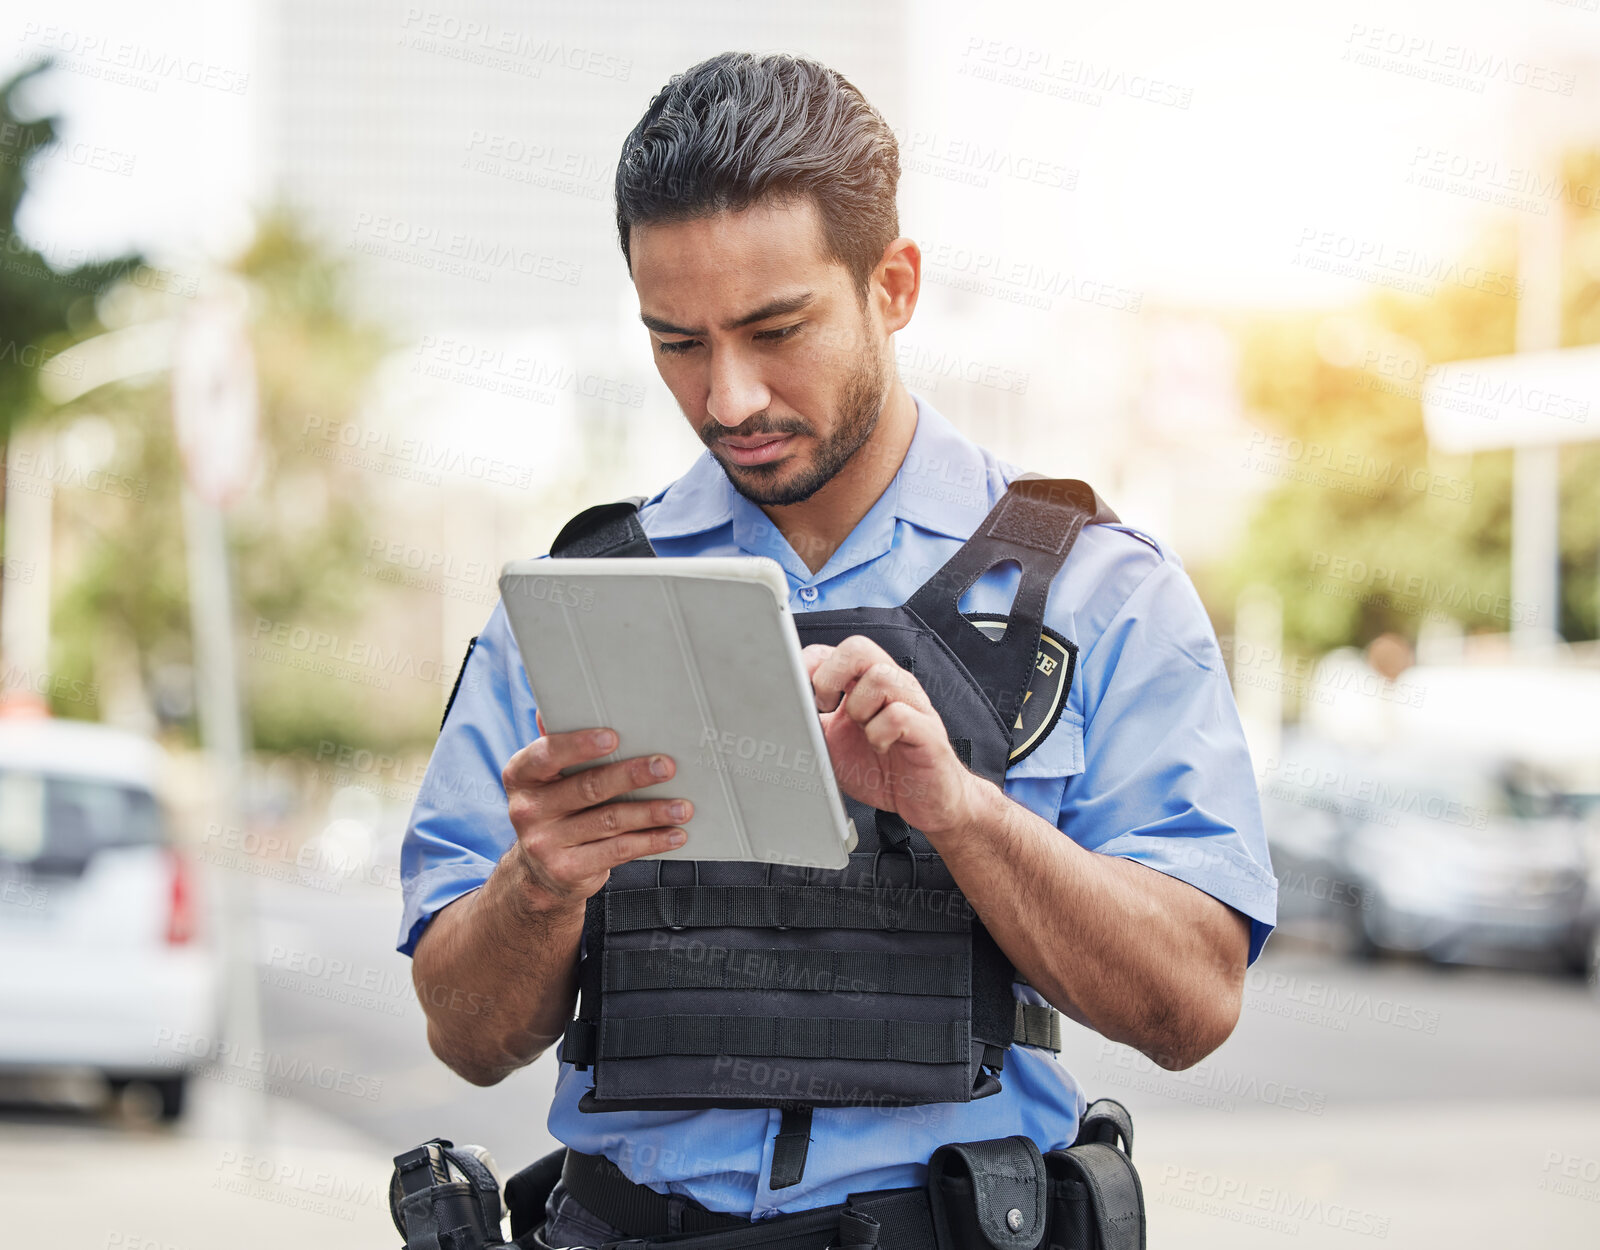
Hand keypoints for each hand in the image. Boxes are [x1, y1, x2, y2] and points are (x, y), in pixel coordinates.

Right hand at [500, 711, 691, 910]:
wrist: (539, 873)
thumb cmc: (555, 810)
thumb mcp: (546, 778)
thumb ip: (557, 745)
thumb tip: (560, 705)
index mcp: (521, 775)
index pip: (547, 754)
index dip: (580, 745)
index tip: (613, 737)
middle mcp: (528, 809)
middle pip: (588, 787)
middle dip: (632, 775)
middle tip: (666, 766)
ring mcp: (545, 844)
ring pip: (610, 821)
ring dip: (652, 812)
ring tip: (682, 806)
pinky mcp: (567, 870)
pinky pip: (618, 851)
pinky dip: (651, 841)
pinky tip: (674, 834)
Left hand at [802, 636, 980, 840]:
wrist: (926, 799)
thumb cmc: (883, 768)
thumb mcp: (834, 744)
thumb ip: (813, 721)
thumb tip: (782, 710)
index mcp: (867, 684)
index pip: (836, 651)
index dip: (811, 665)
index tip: (800, 692)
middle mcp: (891, 686)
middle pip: (859, 648)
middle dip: (831, 677)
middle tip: (826, 708)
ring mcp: (912, 705)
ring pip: (880, 677)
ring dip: (859, 708)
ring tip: (862, 732)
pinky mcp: (927, 730)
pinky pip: (898, 715)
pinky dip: (880, 733)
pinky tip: (880, 747)